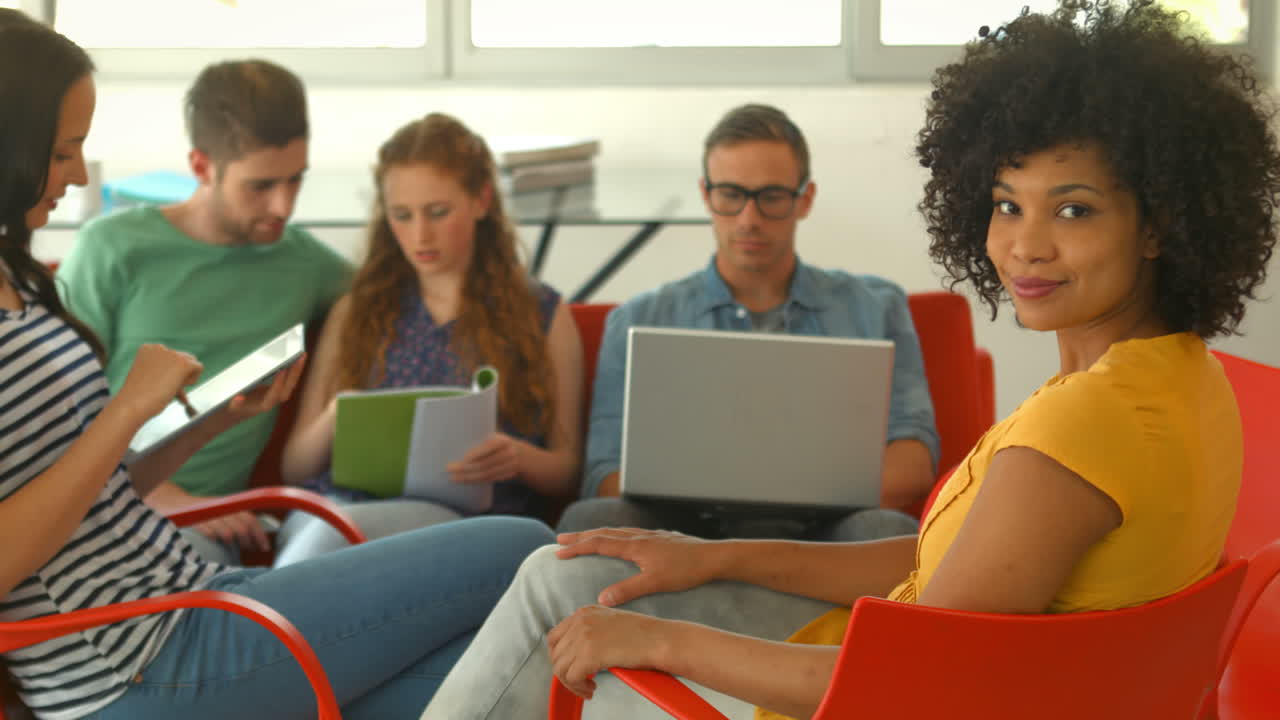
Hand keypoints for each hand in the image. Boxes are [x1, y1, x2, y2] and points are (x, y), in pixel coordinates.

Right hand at [116, 344, 202, 422]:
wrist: (132, 404)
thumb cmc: (138, 397)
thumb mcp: (150, 378)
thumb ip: (165, 372)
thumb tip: (185, 376)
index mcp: (148, 348)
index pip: (170, 357)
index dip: (168, 373)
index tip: (156, 384)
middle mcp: (160, 347)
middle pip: (183, 358)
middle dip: (179, 375)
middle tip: (166, 389)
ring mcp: (171, 354)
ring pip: (192, 363)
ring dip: (185, 377)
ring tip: (169, 389)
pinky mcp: (183, 363)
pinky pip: (198, 368)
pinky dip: (192, 380)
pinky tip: (176, 388)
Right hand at [194, 511, 271, 552]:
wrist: (175, 503)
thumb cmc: (203, 511)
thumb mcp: (221, 511)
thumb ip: (236, 520)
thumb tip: (255, 536)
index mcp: (229, 506)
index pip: (250, 520)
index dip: (259, 534)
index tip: (265, 547)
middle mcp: (221, 509)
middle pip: (242, 527)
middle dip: (248, 541)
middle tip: (250, 549)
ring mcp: (208, 515)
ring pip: (228, 532)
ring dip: (233, 542)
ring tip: (233, 547)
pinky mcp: (194, 522)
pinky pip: (210, 533)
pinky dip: (216, 539)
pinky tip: (216, 542)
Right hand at [217, 354, 307, 425]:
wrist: (239, 410)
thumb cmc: (235, 406)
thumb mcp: (231, 405)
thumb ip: (235, 403)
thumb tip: (239, 397)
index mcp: (263, 405)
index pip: (273, 396)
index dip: (277, 385)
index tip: (281, 371)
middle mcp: (273, 401)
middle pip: (288, 388)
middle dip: (295, 373)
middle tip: (300, 357)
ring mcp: (278, 395)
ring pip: (291, 383)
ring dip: (297, 369)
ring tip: (302, 354)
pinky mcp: (279, 388)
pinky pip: (290, 379)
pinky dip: (294, 369)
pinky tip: (297, 356)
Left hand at [447, 432, 521, 484]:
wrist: (522, 455)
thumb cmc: (499, 443)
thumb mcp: (495, 437)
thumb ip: (481, 441)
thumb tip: (455, 442)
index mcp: (502, 440)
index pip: (488, 447)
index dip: (475, 454)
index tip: (461, 459)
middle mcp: (508, 453)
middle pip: (485, 463)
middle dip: (465, 468)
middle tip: (450, 469)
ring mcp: (510, 466)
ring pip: (486, 474)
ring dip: (468, 477)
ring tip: (454, 478)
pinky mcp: (507, 476)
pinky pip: (489, 480)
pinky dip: (476, 481)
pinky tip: (465, 481)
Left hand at [547, 605, 669, 698]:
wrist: (659, 639)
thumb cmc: (643, 636)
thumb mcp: (610, 623)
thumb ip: (590, 632)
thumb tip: (576, 654)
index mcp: (584, 612)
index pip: (555, 636)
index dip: (560, 657)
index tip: (571, 668)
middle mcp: (580, 621)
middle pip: (555, 653)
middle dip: (564, 672)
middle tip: (580, 682)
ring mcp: (583, 637)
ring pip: (560, 667)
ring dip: (571, 683)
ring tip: (587, 688)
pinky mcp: (589, 654)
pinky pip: (571, 677)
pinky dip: (578, 688)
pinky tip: (592, 689)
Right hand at [555, 528, 719, 605]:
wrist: (714, 556)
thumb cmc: (686, 570)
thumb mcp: (656, 582)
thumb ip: (628, 590)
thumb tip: (602, 599)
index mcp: (635, 545)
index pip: (599, 543)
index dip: (577, 547)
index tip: (558, 552)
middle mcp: (639, 536)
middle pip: (604, 533)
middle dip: (581, 537)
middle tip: (561, 540)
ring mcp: (650, 535)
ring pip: (617, 531)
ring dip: (597, 534)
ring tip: (585, 537)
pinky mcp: (660, 538)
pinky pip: (629, 533)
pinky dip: (615, 535)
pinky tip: (621, 540)